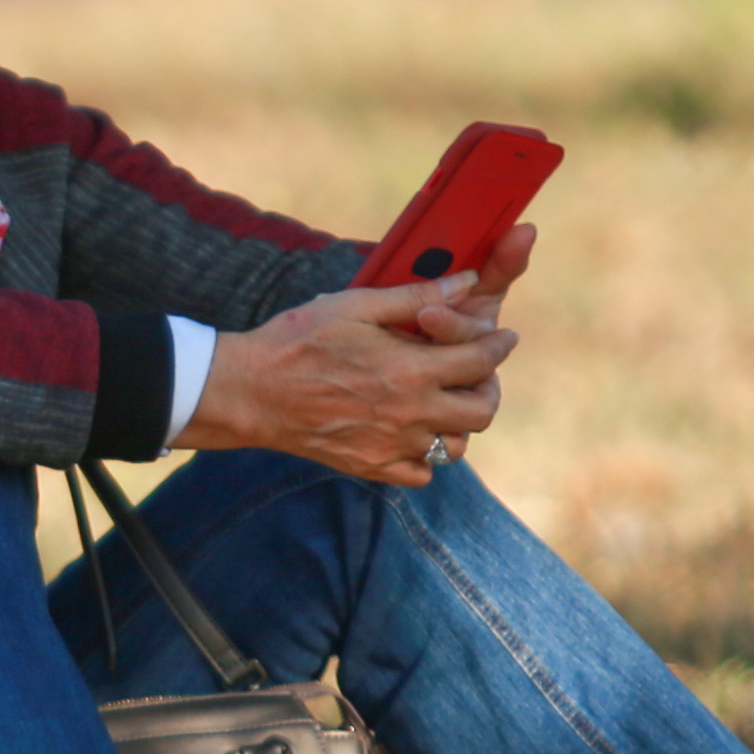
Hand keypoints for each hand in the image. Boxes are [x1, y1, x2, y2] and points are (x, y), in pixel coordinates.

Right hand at [191, 276, 516, 487]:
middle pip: (481, 412)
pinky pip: (422, 473)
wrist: (250, 391)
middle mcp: (409, 415)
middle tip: (478, 372)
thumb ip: (416, 296)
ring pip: (456, 447)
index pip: (481, 361)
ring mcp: (391, 447)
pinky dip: (427, 455)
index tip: (503, 337)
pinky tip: (412, 431)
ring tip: (444, 400)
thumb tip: (466, 280)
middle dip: (489, 387)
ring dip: (459, 422)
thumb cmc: (299, 339)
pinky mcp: (371, 467)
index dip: (499, 345)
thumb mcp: (357, 304)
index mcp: (410, 370)